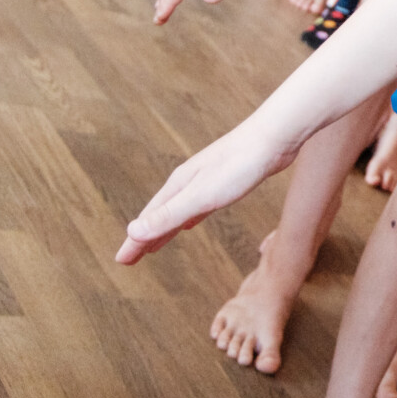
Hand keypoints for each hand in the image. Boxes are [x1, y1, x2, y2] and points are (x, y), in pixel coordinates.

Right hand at [116, 116, 300, 262]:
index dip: (135, 242)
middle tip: (130, 258)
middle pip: (160, 215)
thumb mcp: (202, 195)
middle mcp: (188, 181)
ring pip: (179, 211)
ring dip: (165, 229)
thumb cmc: (240, 164)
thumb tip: (133, 231)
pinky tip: (193, 222)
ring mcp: (207, 180)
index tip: (121, 261)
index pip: (149, 220)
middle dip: (144, 237)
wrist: (275, 136)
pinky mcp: (227, 180)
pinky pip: (200, 205)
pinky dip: (190, 218)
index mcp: (179, 186)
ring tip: (156, 244)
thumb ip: (169, 214)